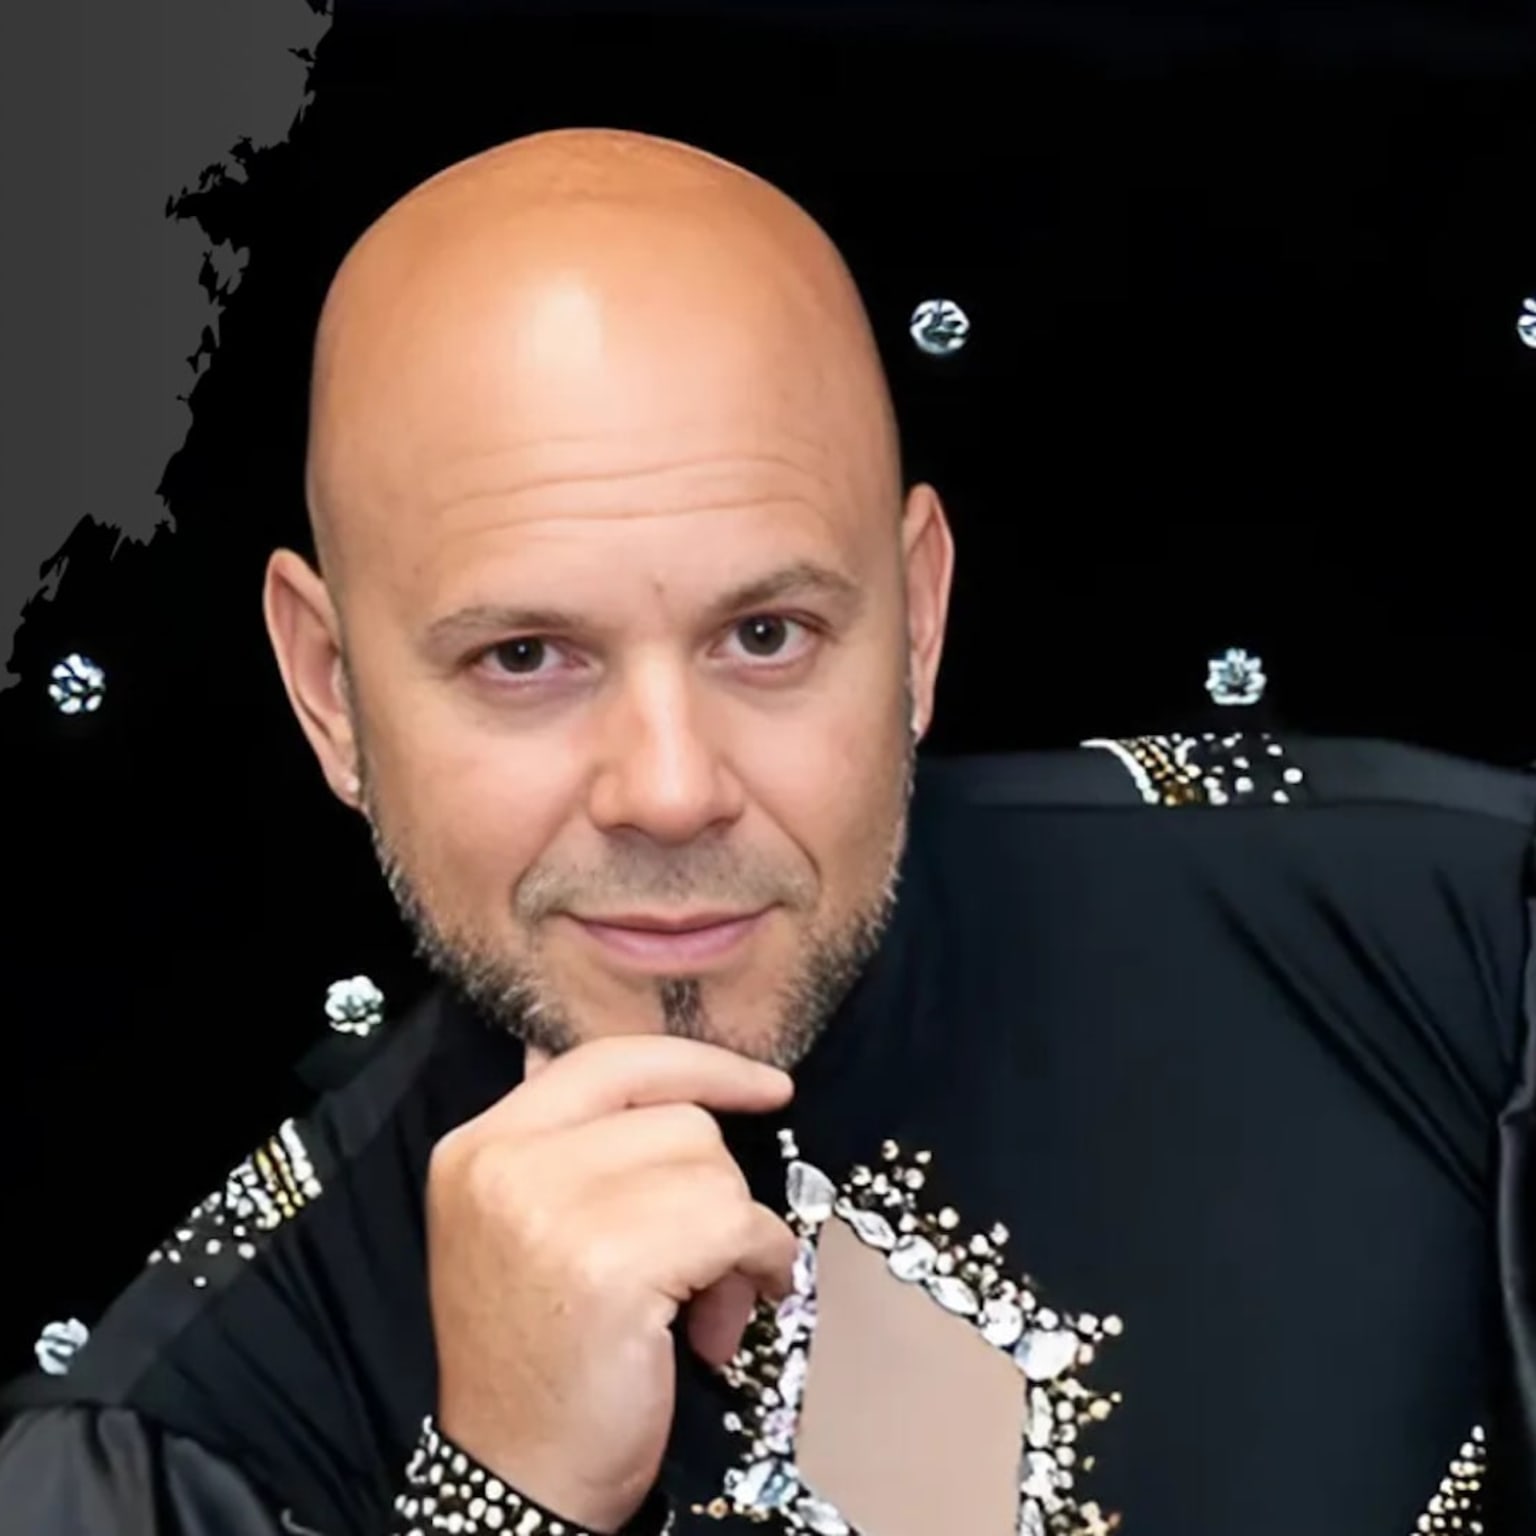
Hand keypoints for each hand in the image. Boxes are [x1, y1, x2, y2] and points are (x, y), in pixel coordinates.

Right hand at [425, 1035, 795, 1531]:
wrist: (516, 1482)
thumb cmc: (541, 1360)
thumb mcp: (530, 1227)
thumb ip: (580, 1149)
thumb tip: (679, 1084)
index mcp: (482, 1144)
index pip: (610, 1060)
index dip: (698, 1065)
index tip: (764, 1085)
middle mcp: (504, 1162)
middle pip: (677, 1116)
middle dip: (717, 1186)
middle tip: (709, 1262)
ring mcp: (550, 1207)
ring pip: (713, 1167)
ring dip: (739, 1236)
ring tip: (707, 1303)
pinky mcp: (608, 1261)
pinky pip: (734, 1221)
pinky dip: (758, 1264)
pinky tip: (726, 1320)